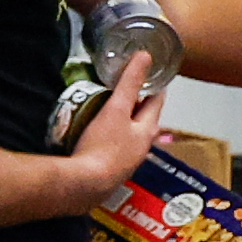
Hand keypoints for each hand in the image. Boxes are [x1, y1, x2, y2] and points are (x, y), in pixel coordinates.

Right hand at [59, 71, 170, 203]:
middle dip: (139, 107)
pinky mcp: (110, 173)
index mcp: (147, 130)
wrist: (84, 185)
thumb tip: (145, 55)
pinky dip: (111, 140)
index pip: (156, 102)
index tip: (149, 75)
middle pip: (144, 121)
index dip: (154, 87)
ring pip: (130, 137)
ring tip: (111, 113)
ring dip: (124, 125)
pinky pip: (114, 150)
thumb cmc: (103, 145)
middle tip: (127, 92)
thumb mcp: (115, 109)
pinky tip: (98, 139)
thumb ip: (129, 83)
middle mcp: (141, 147)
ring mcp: (126, 162)